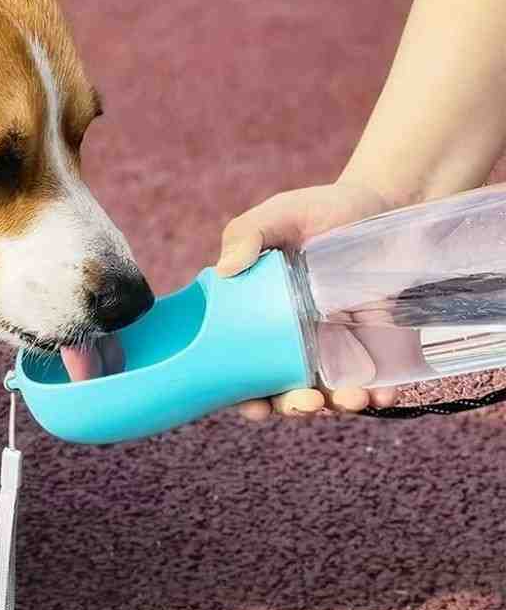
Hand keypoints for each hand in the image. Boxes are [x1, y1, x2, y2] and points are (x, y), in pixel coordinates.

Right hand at [217, 181, 399, 418]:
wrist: (385, 202)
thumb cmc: (323, 209)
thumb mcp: (279, 214)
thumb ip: (246, 233)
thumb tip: (224, 269)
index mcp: (258, 316)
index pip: (241, 366)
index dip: (241, 394)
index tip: (253, 406)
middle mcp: (292, 339)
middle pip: (283, 390)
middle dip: (293, 407)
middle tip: (307, 402)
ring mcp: (334, 345)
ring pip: (328, 393)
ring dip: (337, 405)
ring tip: (352, 398)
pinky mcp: (373, 344)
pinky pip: (373, 379)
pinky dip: (377, 394)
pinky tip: (382, 394)